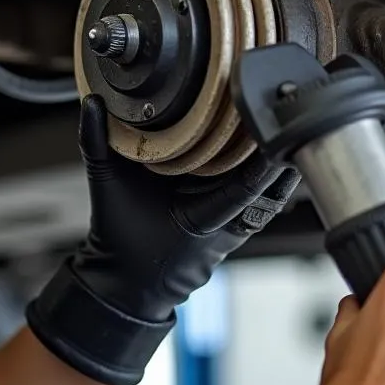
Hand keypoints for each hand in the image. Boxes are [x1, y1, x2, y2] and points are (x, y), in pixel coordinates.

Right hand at [26, 93, 298, 384]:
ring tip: (293, 123)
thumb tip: (91, 103)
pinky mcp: (237, 224)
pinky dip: (272, 174)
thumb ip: (95, 143)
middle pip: (271, 191)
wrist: (129, 281)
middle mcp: (225, 226)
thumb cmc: (122, 239)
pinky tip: (277, 145)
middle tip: (293, 114)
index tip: (275, 130)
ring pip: (273, 195)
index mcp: (200, 219)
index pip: (243, 188)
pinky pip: (264, 197)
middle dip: (284, 155)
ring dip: (283, 164)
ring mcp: (236, 228)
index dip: (264, 163)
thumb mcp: (105, 186)